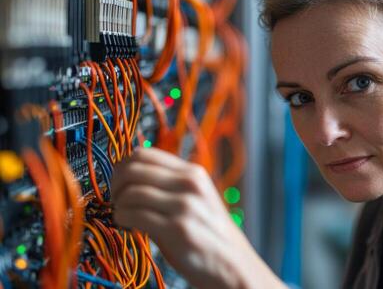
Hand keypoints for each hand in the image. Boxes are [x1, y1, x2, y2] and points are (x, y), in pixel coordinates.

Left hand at [111, 148, 283, 288]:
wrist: (232, 264)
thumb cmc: (208, 234)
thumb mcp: (195, 199)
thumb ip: (167, 186)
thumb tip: (127, 179)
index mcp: (193, 172)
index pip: (144, 153)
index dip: (123, 167)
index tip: (120, 184)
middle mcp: (190, 183)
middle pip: (132, 169)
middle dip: (115, 186)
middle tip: (116, 202)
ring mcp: (185, 205)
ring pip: (130, 192)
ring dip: (118, 206)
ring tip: (124, 218)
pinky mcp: (177, 228)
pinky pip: (132, 215)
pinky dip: (122, 221)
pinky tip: (130, 228)